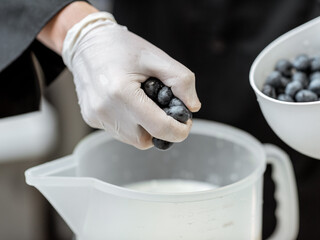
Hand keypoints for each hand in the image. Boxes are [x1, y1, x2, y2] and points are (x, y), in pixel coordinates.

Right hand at [62, 12, 200, 148]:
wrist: (86, 42)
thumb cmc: (121, 47)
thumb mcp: (156, 57)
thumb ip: (181, 81)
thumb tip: (192, 107)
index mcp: (122, 92)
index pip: (158, 128)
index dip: (179, 131)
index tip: (186, 123)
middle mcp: (105, 109)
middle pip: (145, 139)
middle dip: (161, 130)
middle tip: (165, 110)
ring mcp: (96, 116)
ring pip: (132, 139)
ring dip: (146, 128)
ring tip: (146, 103)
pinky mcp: (91, 118)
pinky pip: (119, 132)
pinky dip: (131, 124)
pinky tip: (130, 104)